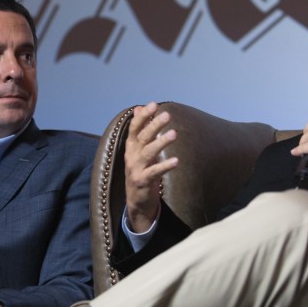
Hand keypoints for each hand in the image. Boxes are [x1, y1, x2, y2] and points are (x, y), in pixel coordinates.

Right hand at [124, 102, 178, 231]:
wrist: (136, 202)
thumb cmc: (141, 171)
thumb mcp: (139, 150)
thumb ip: (141, 129)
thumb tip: (139, 107)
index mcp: (131, 147)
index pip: (134, 128)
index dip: (143, 116)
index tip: (153, 104)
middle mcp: (131, 156)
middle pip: (142, 137)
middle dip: (154, 125)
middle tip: (167, 114)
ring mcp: (136, 169)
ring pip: (148, 153)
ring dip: (161, 143)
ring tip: (174, 134)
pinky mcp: (143, 182)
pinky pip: (154, 172)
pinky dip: (165, 166)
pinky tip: (176, 161)